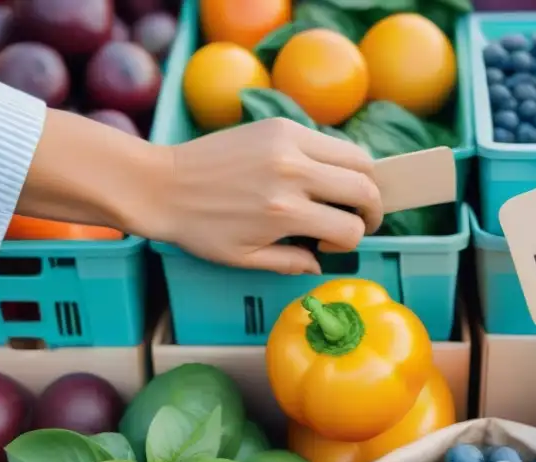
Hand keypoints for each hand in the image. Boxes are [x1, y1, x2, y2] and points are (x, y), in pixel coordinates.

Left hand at [158, 118, 383, 274]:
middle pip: (365, 187)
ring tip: (346, 194)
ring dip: (361, 179)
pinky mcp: (280, 125)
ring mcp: (288, 143)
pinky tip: (316, 173)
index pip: (350, 228)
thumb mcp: (245, 259)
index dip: (350, 241)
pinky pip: (327, 141)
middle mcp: (293, 174)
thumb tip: (321, 263)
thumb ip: (290, 262)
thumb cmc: (200, 228)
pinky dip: (334, 158)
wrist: (162, 185)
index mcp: (285, 212)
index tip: (331, 243)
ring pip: (357, 157)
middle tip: (361, 218)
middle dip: (373, 208)